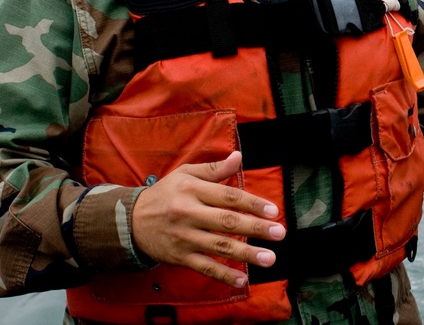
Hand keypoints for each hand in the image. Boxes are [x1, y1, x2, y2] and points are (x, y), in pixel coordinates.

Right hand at [131, 151, 284, 287]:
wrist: (128, 221)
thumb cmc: (165, 194)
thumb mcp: (185, 174)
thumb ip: (214, 169)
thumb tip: (239, 157)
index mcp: (192, 190)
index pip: (228, 197)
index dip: (252, 204)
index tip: (273, 211)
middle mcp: (189, 213)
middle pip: (227, 222)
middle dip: (255, 228)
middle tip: (279, 233)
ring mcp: (184, 237)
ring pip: (219, 247)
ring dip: (246, 254)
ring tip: (270, 258)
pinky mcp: (179, 257)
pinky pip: (204, 267)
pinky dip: (223, 275)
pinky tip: (242, 280)